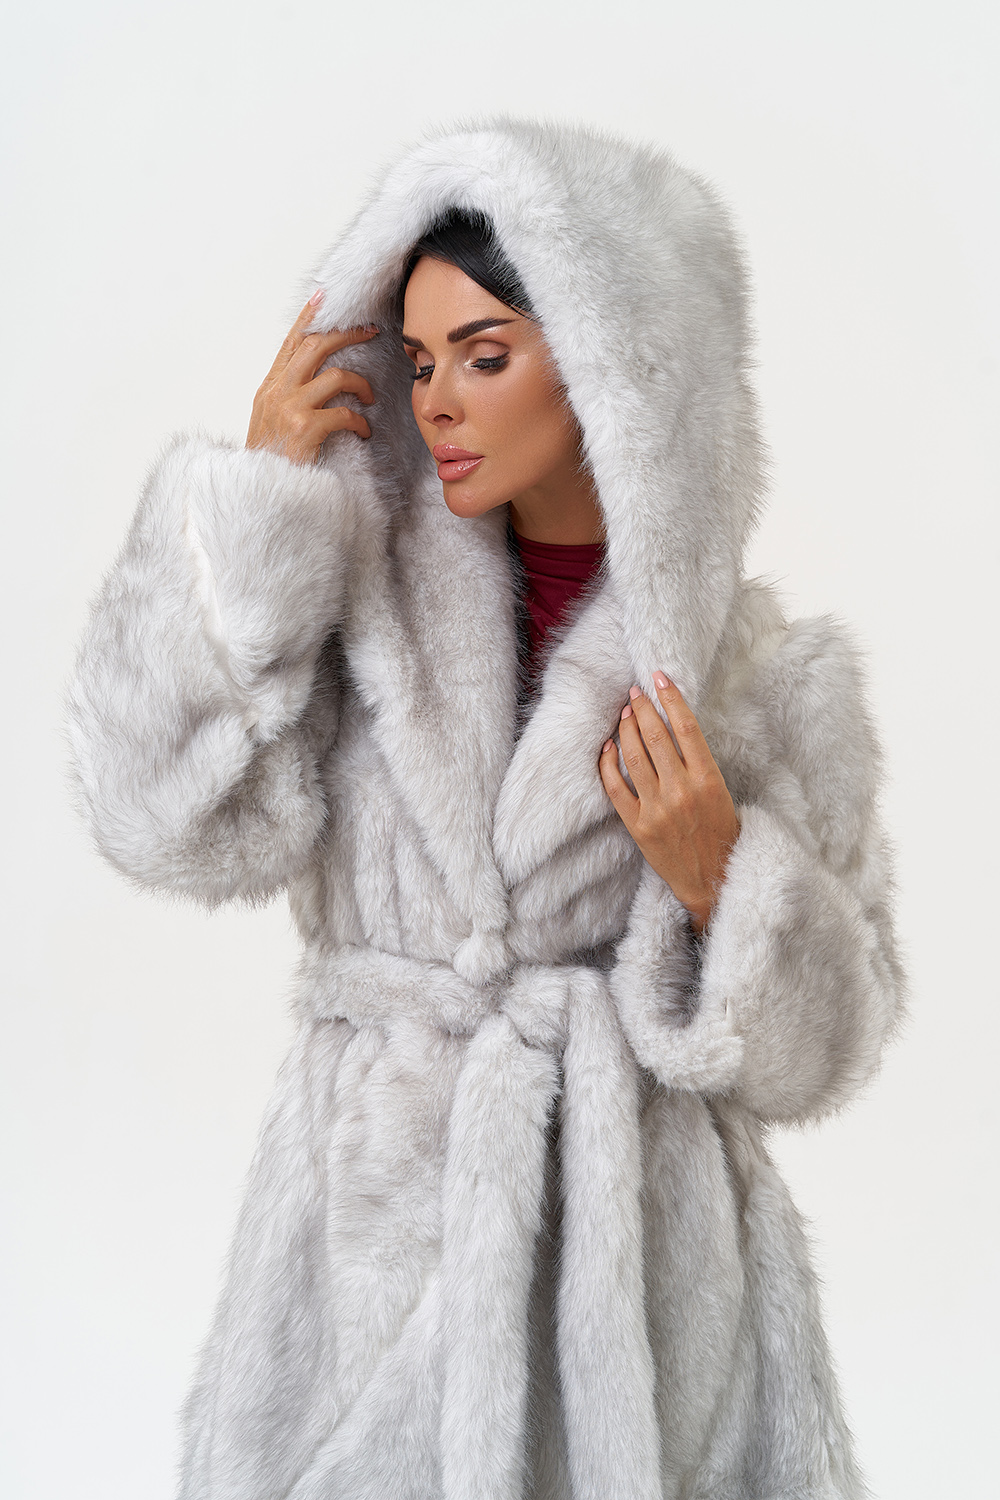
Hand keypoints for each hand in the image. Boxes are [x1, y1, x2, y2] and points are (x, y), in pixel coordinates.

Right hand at [246, 290, 377, 465]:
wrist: (259, 495)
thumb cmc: (271, 463)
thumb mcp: (271, 424)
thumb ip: (289, 399)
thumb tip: (315, 381)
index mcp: (269, 388)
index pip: (290, 342)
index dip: (309, 317)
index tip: (325, 297)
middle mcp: (276, 392)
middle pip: (314, 346)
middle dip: (347, 334)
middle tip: (370, 331)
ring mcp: (289, 409)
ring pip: (335, 376)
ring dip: (361, 384)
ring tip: (370, 397)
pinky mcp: (305, 429)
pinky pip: (344, 413)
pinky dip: (360, 421)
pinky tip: (363, 431)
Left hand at [599, 671, 740, 935]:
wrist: (712, 879)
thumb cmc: (720, 832)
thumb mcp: (721, 792)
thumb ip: (698, 763)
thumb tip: (674, 727)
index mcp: (708, 779)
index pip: (686, 727)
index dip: (671, 698)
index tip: (660, 678)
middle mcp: (681, 790)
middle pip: (655, 736)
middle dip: (642, 708)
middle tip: (634, 693)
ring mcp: (657, 808)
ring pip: (633, 755)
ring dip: (626, 728)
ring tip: (624, 713)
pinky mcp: (637, 826)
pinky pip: (615, 787)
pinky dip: (608, 763)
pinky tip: (608, 747)